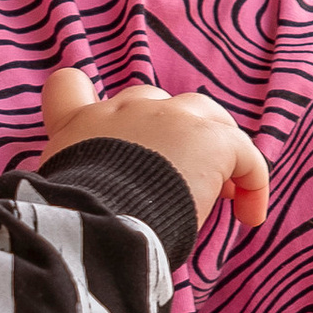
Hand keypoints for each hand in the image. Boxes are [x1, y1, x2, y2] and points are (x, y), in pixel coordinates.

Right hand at [41, 67, 268, 236]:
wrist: (100, 225)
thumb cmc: (75, 224)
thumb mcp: (60, 197)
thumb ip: (75, 189)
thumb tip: (85, 227)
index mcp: (78, 126)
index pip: (69, 86)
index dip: (85, 99)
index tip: (106, 136)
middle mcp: (122, 111)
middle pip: (151, 99)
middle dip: (166, 132)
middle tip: (175, 177)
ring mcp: (168, 117)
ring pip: (204, 114)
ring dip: (213, 146)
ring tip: (224, 190)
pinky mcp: (209, 138)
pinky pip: (244, 153)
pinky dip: (252, 181)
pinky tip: (249, 216)